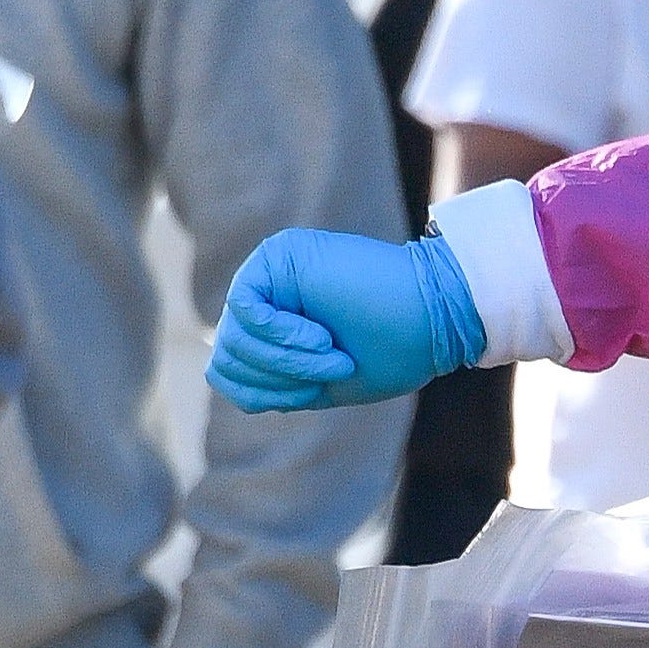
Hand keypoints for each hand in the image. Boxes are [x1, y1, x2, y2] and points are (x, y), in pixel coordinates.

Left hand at [208, 226, 489, 413]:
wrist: (433, 319)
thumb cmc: (390, 350)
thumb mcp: (317, 382)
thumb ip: (270, 378)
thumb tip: (214, 371)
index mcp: (276, 325)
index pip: (230, 371)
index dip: (266, 393)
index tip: (315, 393)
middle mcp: (268, 293)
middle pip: (228, 354)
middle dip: (278, 378)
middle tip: (334, 372)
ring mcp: (272, 270)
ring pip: (234, 335)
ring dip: (287, 361)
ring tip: (333, 357)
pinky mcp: (280, 254)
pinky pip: (246, 308)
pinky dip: (282, 336)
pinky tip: (322, 338)